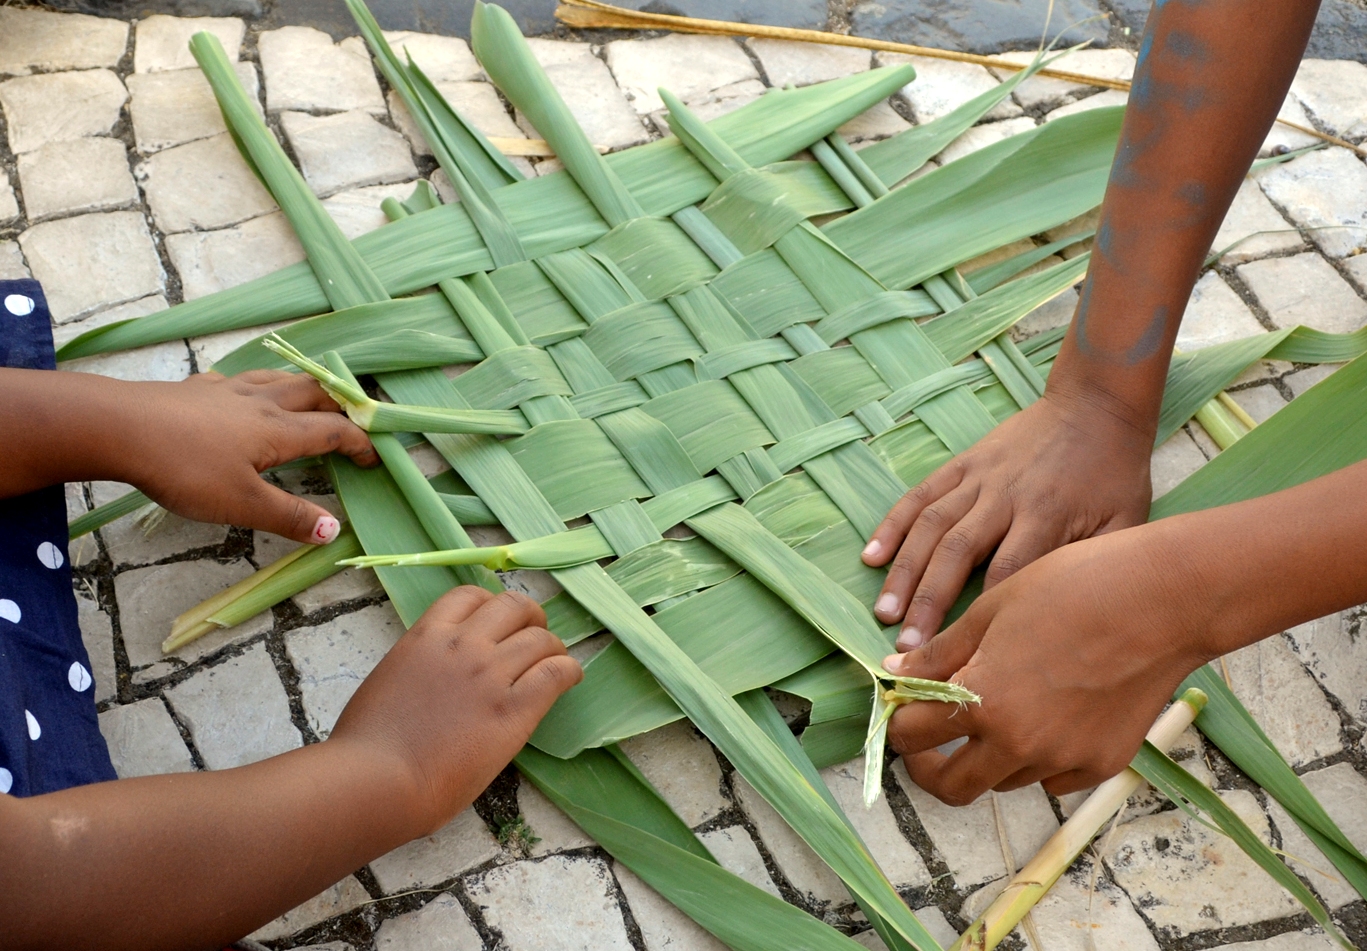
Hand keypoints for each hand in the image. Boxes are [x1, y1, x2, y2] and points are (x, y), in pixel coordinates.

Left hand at [119, 370, 378, 543]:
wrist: (118, 426)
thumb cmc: (184, 467)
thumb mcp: (241, 503)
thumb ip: (288, 516)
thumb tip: (334, 530)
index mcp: (279, 430)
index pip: (333, 431)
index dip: (359, 443)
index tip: (374, 458)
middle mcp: (260, 403)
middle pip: (313, 392)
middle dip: (341, 403)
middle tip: (353, 418)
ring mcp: (226, 391)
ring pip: (277, 379)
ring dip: (302, 387)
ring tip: (309, 396)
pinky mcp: (195, 389)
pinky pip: (234, 380)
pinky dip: (251, 386)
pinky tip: (237, 394)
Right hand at [328, 587, 582, 834]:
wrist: (377, 780)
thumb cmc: (366, 746)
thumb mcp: (387, 683)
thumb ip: (416, 669)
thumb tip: (431, 680)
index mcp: (426, 637)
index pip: (469, 596)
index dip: (491, 606)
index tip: (499, 623)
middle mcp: (463, 645)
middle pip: (514, 606)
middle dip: (530, 618)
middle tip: (535, 638)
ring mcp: (490, 675)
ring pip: (541, 639)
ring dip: (553, 648)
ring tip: (555, 664)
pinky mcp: (513, 709)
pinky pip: (556, 672)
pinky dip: (568, 671)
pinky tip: (569, 681)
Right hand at [862, 394, 1152, 649]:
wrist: (1095, 406)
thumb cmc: (1113, 474)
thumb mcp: (1125, 521)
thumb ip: (1094, 564)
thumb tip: (1068, 614)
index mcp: (1047, 517)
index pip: (1006, 574)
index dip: (980, 616)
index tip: (962, 652)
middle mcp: (1005, 498)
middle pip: (958, 554)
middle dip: (928, 601)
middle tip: (906, 645)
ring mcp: (978, 479)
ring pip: (931, 527)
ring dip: (905, 570)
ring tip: (884, 610)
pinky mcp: (963, 464)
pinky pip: (921, 495)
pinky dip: (894, 524)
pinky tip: (872, 555)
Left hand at [881, 520, 1209, 804]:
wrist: (1164, 600)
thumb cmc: (1074, 588)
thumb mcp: (992, 609)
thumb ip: (941, 652)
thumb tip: (897, 673)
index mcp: (983, 702)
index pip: (911, 735)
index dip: (897, 722)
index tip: (901, 710)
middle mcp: (1020, 745)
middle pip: (951, 786)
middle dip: (928, 768)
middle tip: (927, 742)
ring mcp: (1065, 761)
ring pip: (1003, 781)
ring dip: (986, 757)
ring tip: (997, 711)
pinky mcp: (1103, 764)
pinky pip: (1052, 778)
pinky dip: (1038, 758)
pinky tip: (1047, 716)